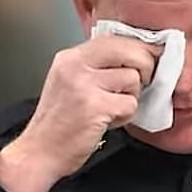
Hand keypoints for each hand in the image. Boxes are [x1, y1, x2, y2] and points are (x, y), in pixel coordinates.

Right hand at [0, 36, 158, 191]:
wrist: (39, 152)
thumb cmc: (58, 123)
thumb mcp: (69, 83)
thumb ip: (96, 67)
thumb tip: (135, 56)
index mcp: (70, 58)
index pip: (113, 39)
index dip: (137, 47)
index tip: (151, 55)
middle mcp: (75, 66)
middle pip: (128, 51)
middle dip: (145, 66)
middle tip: (140, 83)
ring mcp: (84, 85)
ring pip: (133, 78)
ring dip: (131, 97)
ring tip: (112, 109)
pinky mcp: (94, 106)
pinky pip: (130, 104)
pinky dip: (125, 116)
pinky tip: (109, 121)